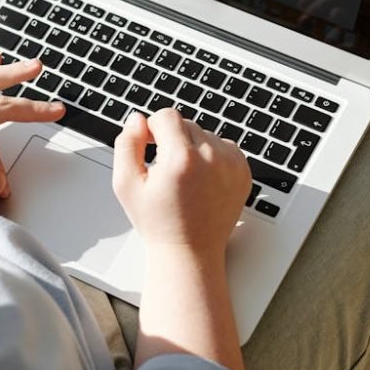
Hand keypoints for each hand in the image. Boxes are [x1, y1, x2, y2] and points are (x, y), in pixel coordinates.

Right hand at [112, 109, 250, 259]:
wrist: (190, 253)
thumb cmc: (157, 222)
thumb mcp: (126, 185)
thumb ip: (127, 145)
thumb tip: (137, 119)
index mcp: (181, 159)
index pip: (167, 116)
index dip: (153, 127)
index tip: (151, 145)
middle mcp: (211, 158)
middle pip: (187, 123)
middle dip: (172, 139)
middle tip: (165, 168)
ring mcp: (231, 165)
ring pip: (205, 134)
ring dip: (192, 147)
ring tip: (184, 177)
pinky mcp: (243, 171)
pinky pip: (223, 146)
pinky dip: (211, 156)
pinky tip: (201, 179)